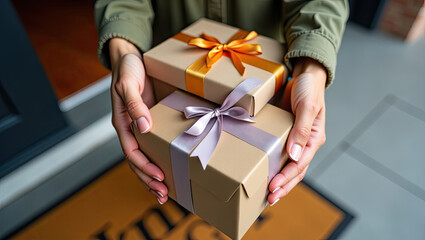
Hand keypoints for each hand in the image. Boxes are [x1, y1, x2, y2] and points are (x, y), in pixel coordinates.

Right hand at [109, 38, 167, 203]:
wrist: (131, 58)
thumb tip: (144, 127)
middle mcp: (130, 129)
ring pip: (144, 158)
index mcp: (122, 123)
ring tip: (164, 193)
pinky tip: (168, 170)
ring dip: (152, 177)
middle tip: (164, 194)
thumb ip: (135, 105)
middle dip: (149, 179)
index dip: (144, 166)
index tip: (160, 176)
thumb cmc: (127, 69)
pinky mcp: (151, 123)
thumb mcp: (128, 84)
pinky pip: (154, 146)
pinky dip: (159, 160)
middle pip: (137, 162)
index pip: (131, 152)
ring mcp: (140, 128)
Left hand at [267, 58, 326, 205]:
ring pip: (289, 167)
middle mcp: (306, 143)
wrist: (305, 75)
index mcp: (315, 139)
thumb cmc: (308, 88)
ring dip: (280, 181)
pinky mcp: (286, 134)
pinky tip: (265, 173)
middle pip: (296, 172)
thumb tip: (295, 156)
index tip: (273, 188)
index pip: (300, 164)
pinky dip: (275, 166)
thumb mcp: (307, 106)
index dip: (287, 178)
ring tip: (268, 195)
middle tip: (269, 199)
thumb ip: (302, 130)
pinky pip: (281, 154)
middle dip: (284, 186)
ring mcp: (296, 140)